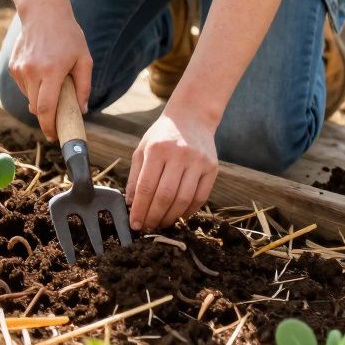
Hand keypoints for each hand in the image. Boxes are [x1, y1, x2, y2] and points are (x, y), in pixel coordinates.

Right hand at [8, 0, 91, 141]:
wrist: (43, 11)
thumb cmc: (68, 35)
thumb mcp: (84, 59)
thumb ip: (84, 86)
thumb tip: (82, 110)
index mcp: (51, 71)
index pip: (46, 108)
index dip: (49, 126)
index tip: (54, 137)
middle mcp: (32, 71)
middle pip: (35, 108)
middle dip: (46, 117)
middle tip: (58, 119)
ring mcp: (19, 69)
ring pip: (29, 98)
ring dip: (40, 99)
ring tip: (53, 82)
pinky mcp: (13, 66)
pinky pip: (24, 87)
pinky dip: (33, 88)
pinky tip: (42, 72)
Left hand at [127, 104, 217, 230]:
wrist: (192, 117)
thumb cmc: (163, 135)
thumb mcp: (143, 149)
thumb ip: (135, 176)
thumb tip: (132, 204)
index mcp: (157, 149)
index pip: (146, 187)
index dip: (140, 209)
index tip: (135, 223)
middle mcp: (179, 154)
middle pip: (165, 196)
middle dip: (154, 217)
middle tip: (148, 228)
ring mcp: (198, 161)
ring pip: (183, 200)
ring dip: (171, 217)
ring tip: (161, 224)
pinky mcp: (212, 168)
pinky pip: (200, 197)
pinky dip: (189, 211)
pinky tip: (179, 215)